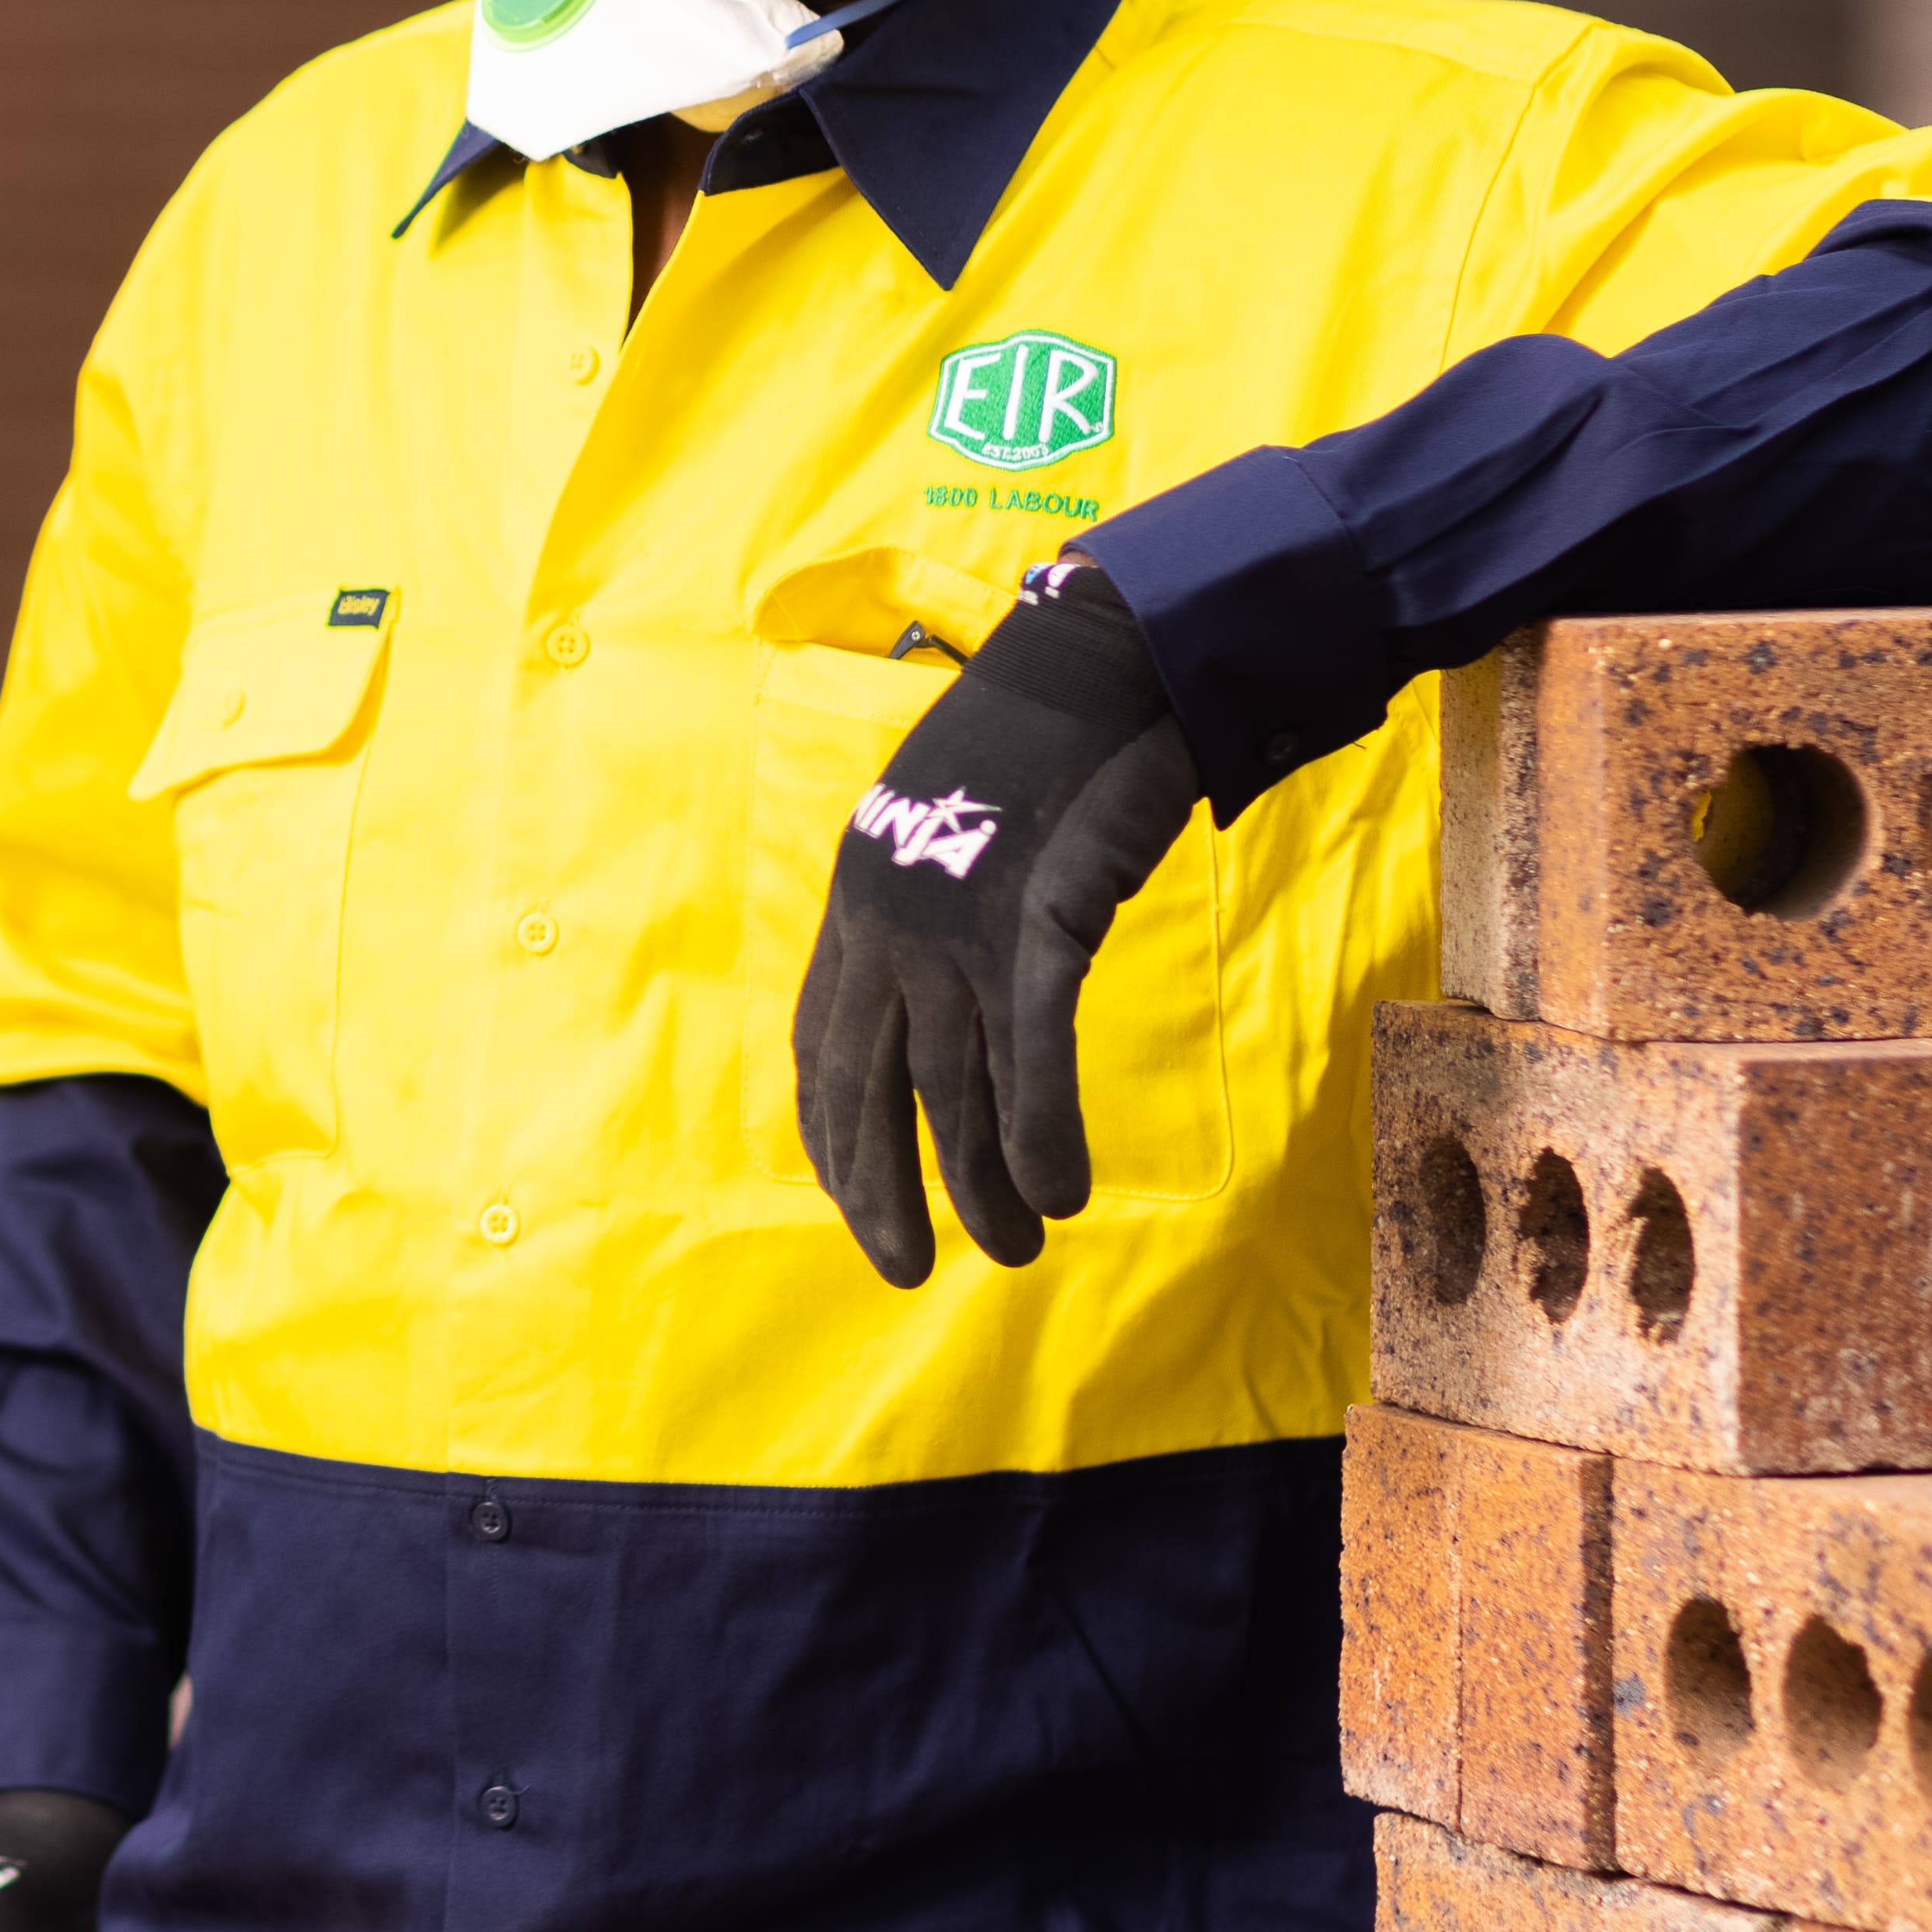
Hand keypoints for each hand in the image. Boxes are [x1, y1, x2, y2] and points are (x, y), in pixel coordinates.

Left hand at [790, 559, 1204, 1285]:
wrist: (1108, 663)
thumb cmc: (1046, 749)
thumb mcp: (957, 833)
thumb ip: (939, 913)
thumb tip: (947, 993)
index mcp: (861, 893)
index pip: (823, 1045)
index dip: (836, 1136)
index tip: (857, 1203)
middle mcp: (891, 916)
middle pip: (869, 1084)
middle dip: (881, 1189)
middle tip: (906, 1268)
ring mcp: (960, 921)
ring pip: (953, 1089)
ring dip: (980, 1185)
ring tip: (1012, 1248)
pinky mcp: (1039, 921)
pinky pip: (1030, 1055)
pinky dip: (1043, 1134)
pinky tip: (1061, 1195)